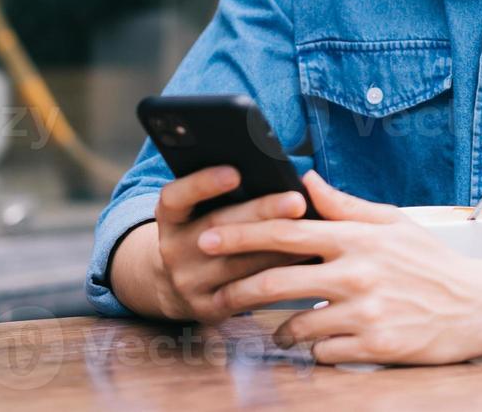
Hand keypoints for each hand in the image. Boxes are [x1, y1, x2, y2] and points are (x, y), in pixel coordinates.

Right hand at [148, 167, 313, 322]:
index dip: (202, 183)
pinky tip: (300, 266)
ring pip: (236, 264)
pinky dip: (275, 277)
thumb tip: (278, 174)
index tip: (235, 172)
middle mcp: (173, 248)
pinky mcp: (206, 308)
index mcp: (170, 217)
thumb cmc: (205, 232)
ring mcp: (187, 281)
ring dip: (277, 247)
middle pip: (216, 227)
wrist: (177, 285)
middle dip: (260, 212)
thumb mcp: (201, 209)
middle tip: (296, 201)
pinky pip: (245, 295)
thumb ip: (229, 190)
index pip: (176, 197)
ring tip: (311, 233)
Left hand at [199, 171, 481, 364]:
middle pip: (277, 280)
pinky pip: (322, 352)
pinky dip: (315, 349)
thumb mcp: (392, 223)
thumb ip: (344, 205)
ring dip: (279, 329)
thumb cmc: (432, 263)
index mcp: (357, 238)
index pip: (286, 230)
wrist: (477, 306)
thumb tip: (306, 179)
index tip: (209, 237)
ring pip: (295, 324)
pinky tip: (325, 342)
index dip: (242, 233)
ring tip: (281, 329)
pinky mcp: (373, 346)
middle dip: (238, 290)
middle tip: (218, 297)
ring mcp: (365, 311)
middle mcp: (357, 272)